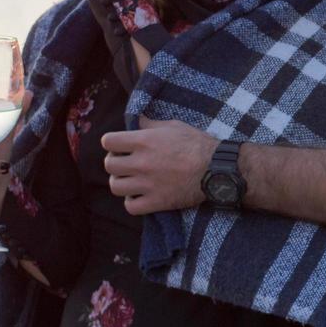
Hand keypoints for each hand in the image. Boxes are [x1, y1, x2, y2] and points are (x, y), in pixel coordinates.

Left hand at [100, 116, 216, 215]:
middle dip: (115, 163)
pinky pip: (130, 207)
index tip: (119, 145)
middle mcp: (142, 163)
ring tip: (131, 180)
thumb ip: (150, 124)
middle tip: (125, 163)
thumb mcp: (174, 126)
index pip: (108, 141)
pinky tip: (139, 195)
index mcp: (144, 141)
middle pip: (109, 165)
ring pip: (116, 187)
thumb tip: (136, 119)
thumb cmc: (197, 144)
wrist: (217, 168)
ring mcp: (147, 184)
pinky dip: (132, 202)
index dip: (112, 143)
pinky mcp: (156, 202)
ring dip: (121, 182)